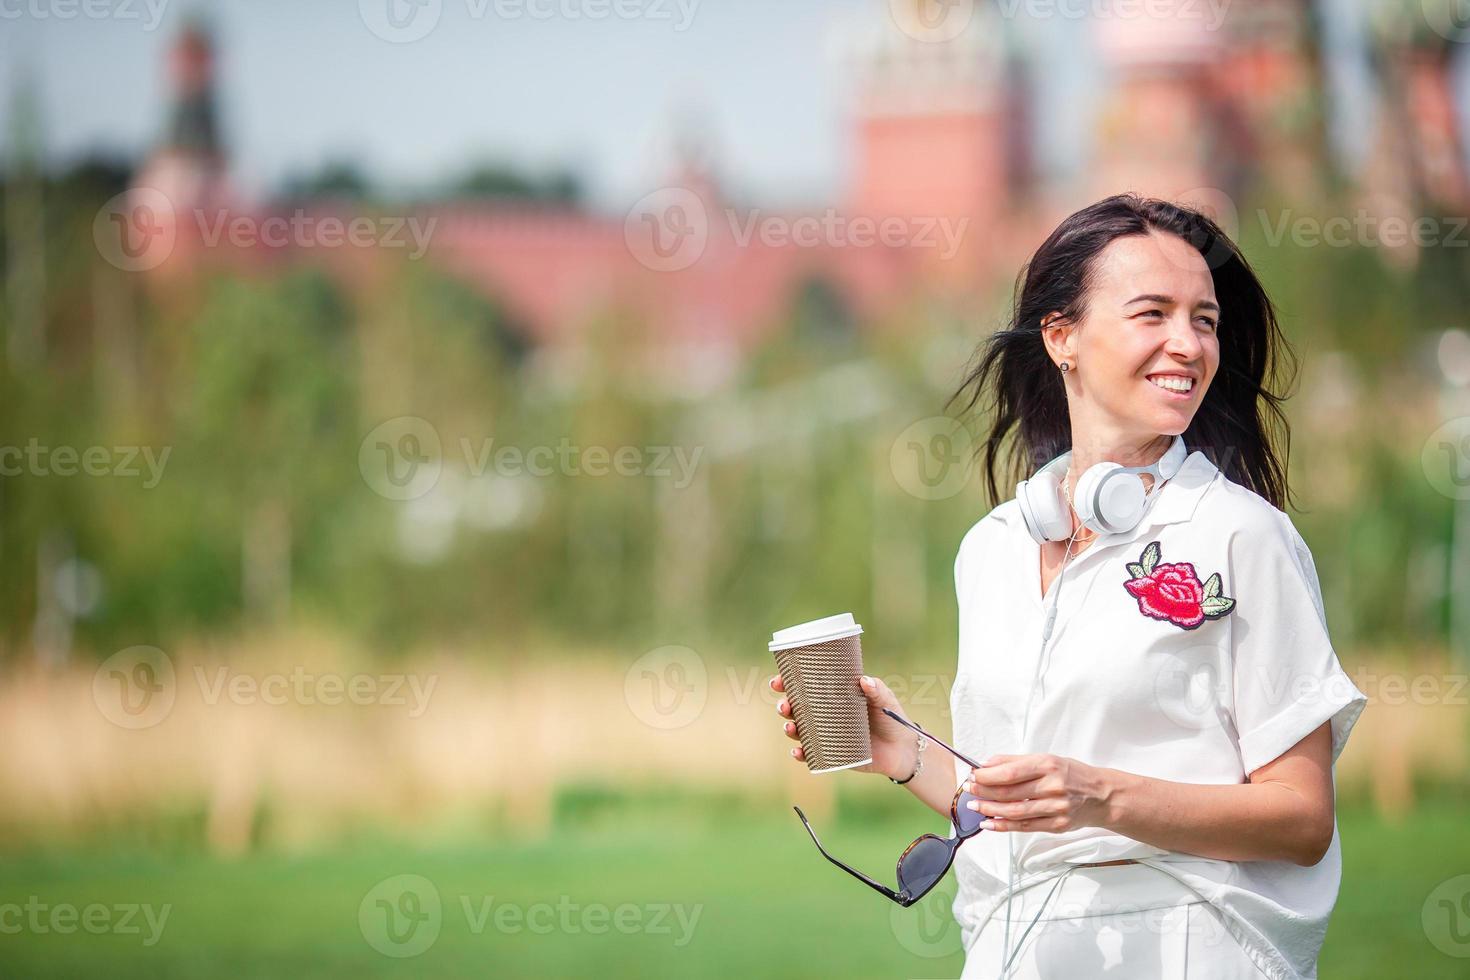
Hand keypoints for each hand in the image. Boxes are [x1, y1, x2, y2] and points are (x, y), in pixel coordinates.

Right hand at [769, 673, 918, 779]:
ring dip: (789, 729)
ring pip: (800, 730)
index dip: (787, 683)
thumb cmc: (892, 718)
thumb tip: (864, 681)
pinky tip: (798, 751)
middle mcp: (826, 715)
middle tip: (784, 706)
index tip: (778, 682)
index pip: (805, 687)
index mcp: (834, 696)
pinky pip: (811, 754)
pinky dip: (801, 753)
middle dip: (784, 706)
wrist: (903, 749)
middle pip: (796, 708)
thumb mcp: (886, 700)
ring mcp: (827, 735)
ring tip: (791, 728)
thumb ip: (877, 690)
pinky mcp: (832, 754)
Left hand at [961, 754, 1114, 832]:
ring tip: (974, 807)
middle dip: (983, 792)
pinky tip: (989, 823)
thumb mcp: (1047, 759)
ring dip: (989, 810)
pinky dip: (1004, 826)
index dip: (986, 776)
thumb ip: (1015, 761)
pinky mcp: (1057, 825)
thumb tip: (986, 764)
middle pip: (1009, 792)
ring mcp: (1056, 808)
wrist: (1102, 796)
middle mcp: (1052, 786)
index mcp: (1048, 765)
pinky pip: (1025, 827)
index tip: (972, 776)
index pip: (1009, 773)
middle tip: (969, 791)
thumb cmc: (1071, 774)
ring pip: (1014, 811)